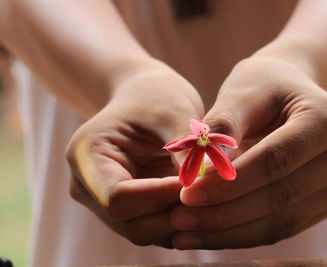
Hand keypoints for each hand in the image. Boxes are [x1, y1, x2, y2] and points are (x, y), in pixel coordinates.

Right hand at [66, 64, 203, 246]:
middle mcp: (88, 187)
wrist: (146, 96)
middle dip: (176, 213)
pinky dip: (180, 221)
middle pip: (131, 224)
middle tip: (213, 194)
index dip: (162, 196)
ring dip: (181, 221)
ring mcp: (105, 202)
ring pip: (144, 232)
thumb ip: (189, 147)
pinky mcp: (127, 208)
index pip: (119, 198)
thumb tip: (211, 181)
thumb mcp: (173, 111)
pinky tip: (203, 202)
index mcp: (87, 156)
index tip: (200, 183)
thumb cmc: (157, 96)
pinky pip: (153, 228)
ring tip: (211, 197)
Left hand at [170, 57, 326, 248]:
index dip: (229, 182)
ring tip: (183, 234)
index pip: (275, 160)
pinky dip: (240, 235)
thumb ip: (221, 127)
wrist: (289, 96)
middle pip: (279, 197)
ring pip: (278, 222)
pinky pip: (279, 228)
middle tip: (178, 219)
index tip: (186, 193)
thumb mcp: (242, 93)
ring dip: (227, 232)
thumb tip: (200, 172)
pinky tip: (206, 235)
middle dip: (223, 213)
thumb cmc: (263, 87)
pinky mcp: (324, 205)